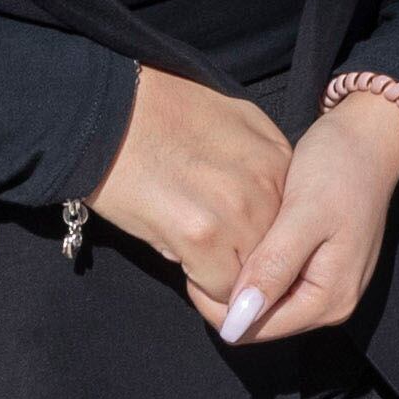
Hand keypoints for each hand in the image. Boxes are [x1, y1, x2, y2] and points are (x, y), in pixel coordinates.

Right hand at [85, 69, 292, 334]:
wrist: (105, 110)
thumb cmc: (159, 114)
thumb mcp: (233, 121)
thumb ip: (261, 164)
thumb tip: (266, 207)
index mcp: (278, 158)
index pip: (293, 224)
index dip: (264, 238)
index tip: (239, 239)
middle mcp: (268, 184)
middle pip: (277, 253)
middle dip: (247, 261)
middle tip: (213, 249)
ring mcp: (239, 209)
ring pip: (253, 276)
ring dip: (225, 275)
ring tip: (194, 249)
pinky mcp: (202, 234)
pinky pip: (221, 288)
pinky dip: (202, 285)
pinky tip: (180, 254)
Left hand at [226, 89, 398, 344]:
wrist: (369, 139)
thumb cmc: (340, 168)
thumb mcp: (303, 214)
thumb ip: (273, 268)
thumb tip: (237, 322)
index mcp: (328, 299)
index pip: (251, 329)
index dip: (216, 301)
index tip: (201, 254)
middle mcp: (330, 304)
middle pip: (255, 321)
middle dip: (228, 289)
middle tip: (215, 237)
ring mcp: (326, 288)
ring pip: (260, 302)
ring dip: (240, 275)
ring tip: (231, 232)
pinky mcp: (318, 270)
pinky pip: (273, 282)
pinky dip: (254, 262)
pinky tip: (249, 231)